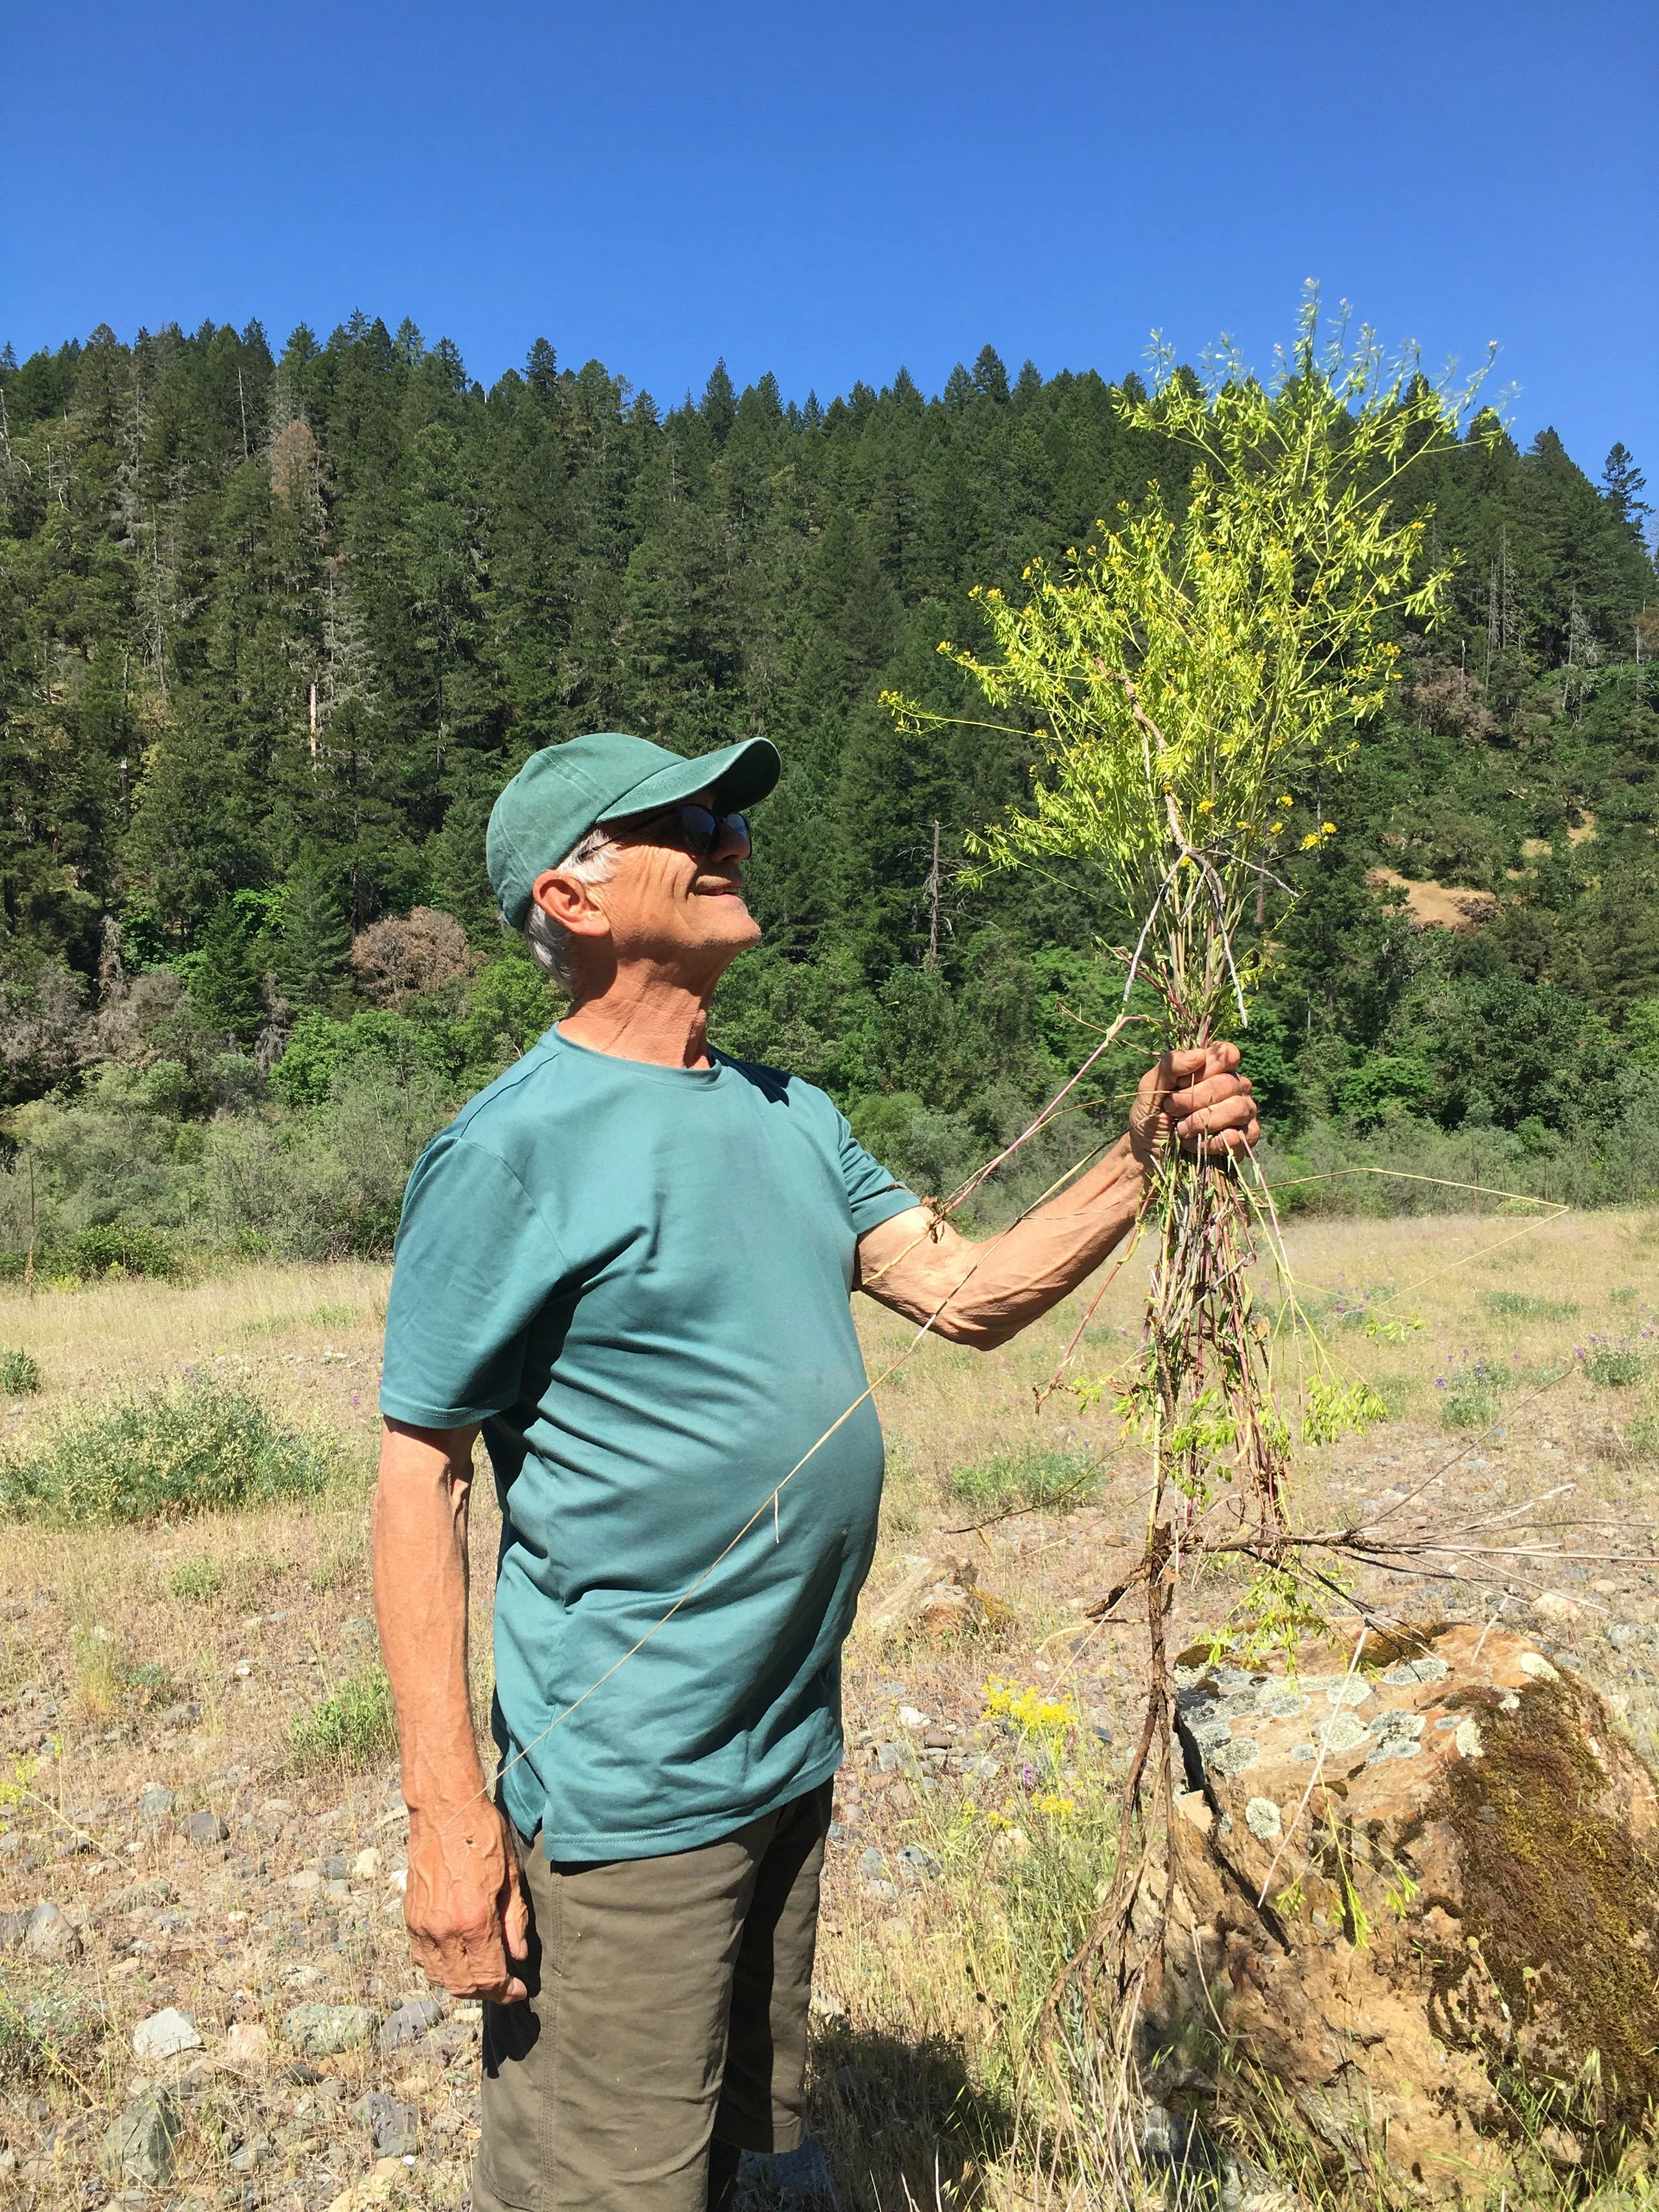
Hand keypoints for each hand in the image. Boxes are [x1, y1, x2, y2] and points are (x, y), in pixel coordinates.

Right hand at [404, 1798, 530, 2004]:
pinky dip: (440, 1969)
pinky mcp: (410, 1918)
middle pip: (463, 1984)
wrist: (444, 1809)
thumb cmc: (482, 1835)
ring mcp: (423, 1926)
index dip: (506, 1991)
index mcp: (474, 1920)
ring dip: (462, 1985)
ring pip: (439, 1977)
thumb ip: (515, 1922)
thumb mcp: (510, 1877)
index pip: (489, 1976)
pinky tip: (456, 1960)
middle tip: (504, 1986)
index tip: (519, 1991)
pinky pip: (422, 1959)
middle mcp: (444, 1930)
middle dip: (486, 1992)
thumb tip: (519, 1956)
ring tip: (482, 1975)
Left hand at [1128, 1043, 1258, 1169]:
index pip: (1228, 1054)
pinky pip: (1239, 1136)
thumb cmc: (1152, 1113)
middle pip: (1228, 1083)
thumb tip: (1199, 1055)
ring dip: (1203, 1121)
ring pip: (1237, 1108)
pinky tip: (1195, 1143)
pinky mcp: (1245, 1138)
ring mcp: (1244, 1112)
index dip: (1204, 1069)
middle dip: (1193, 1099)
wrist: (1149, 1149)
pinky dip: (1212, 1142)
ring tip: (1182, 1129)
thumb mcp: (1151, 1085)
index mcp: (1215, 1068)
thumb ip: (1171, 1065)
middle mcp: (1235, 1086)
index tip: (1179, 1083)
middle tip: (1172, 1109)